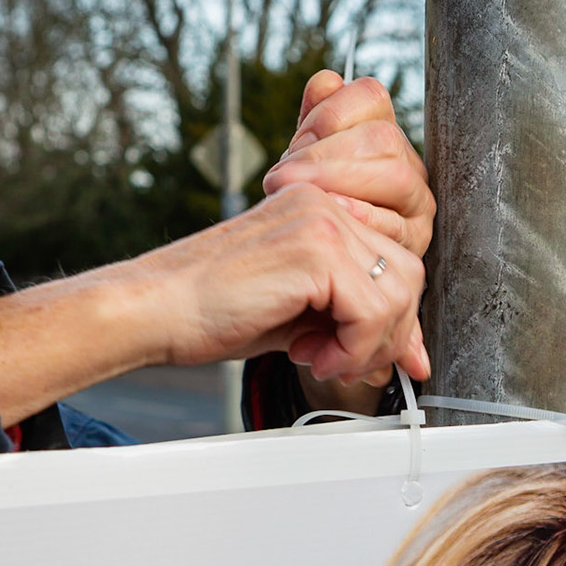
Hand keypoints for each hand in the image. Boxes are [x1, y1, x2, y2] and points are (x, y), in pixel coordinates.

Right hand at [131, 181, 428, 383]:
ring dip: (368, 345)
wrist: (153, 309)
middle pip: (409, 275)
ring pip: (398, 293)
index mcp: (320, 211)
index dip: (392, 321)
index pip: (395, 264)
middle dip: (386, 335)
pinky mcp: (315, 248)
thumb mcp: (301, 319)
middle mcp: (325, 205)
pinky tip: (311, 355)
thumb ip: (355, 325)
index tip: (365, 356)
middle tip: (337, 361)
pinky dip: (352, 348)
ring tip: (320, 359)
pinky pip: (371, 310)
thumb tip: (412, 358)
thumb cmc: (209, 312)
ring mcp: (322, 220)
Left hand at [262, 71, 433, 261]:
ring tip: (297, 194)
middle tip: (281, 175)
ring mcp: (417, 205)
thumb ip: (315, 121)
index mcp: (382, 135)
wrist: (306, 269)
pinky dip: (362, 216)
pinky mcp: (415, 244)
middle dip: (326, 153)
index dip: (331, 112)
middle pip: (382, 137)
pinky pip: (396, 224)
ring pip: (395, 176)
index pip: (371, 96)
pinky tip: (330, 214)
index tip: (296, 141)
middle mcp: (407, 166)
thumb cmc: (305, 214)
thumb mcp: (303, 164)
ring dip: (341, 181)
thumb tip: (328, 81)